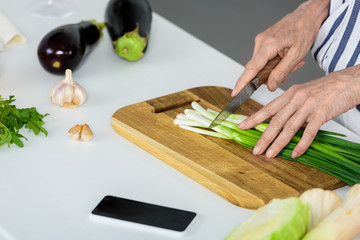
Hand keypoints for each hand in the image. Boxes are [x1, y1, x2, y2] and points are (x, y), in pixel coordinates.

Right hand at [232, 0, 328, 95]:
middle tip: (287, 73)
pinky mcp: (263, 41)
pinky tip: (286, 58)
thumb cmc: (304, 30)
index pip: (252, 68)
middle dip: (271, 75)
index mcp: (268, 45)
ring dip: (275, 68)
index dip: (242, 82)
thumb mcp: (296, 55)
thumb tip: (270, 86)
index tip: (235, 92)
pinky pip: (265, 57)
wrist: (307, 15)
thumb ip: (281, 72)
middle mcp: (261, 42)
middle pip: (258, 68)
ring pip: (262, 64)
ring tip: (292, 62)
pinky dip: (275, 61)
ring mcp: (261, 40)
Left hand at [238, 65, 359, 157]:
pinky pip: (309, 132)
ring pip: (289, 128)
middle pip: (275, 122)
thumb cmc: (325, 88)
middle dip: (263, 138)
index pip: (267, 109)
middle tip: (255, 150)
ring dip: (278, 144)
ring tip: (270, 154)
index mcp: (289, 95)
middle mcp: (296, 99)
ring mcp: (308, 107)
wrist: (348, 82)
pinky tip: (295, 153)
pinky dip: (302, 144)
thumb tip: (280, 122)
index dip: (253, 119)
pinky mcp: (321, 114)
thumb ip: (290, 106)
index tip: (241, 127)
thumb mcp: (303, 93)